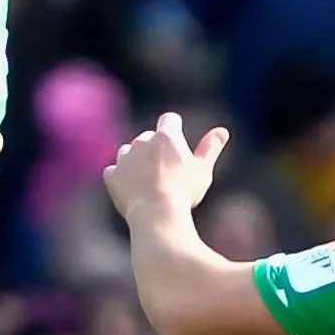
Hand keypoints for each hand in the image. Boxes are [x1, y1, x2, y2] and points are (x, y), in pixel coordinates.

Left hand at [104, 112, 228, 225]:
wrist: (156, 215)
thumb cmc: (184, 192)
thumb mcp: (203, 170)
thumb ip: (210, 148)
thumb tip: (222, 131)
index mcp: (166, 136)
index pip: (170, 119)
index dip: (175, 128)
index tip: (177, 143)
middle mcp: (142, 141)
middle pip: (148, 137)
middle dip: (155, 149)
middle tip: (166, 171)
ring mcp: (125, 158)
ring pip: (128, 151)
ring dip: (136, 160)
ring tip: (148, 181)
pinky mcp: (112, 175)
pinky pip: (113, 171)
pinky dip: (120, 177)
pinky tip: (131, 189)